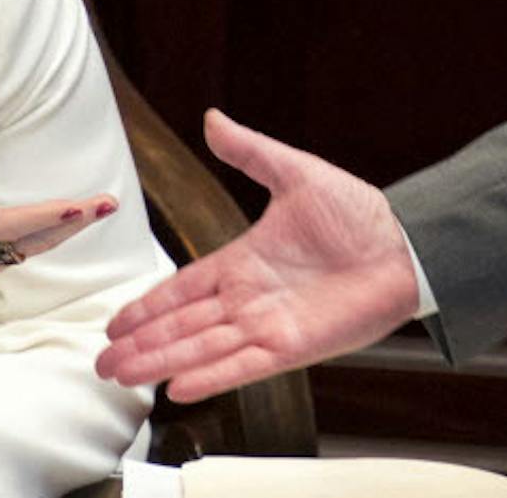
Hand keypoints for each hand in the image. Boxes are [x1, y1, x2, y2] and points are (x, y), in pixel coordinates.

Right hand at [0, 144, 114, 342]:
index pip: (4, 225)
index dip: (41, 218)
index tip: (73, 208)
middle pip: (31, 239)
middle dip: (72, 222)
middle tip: (108, 203)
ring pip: (35, 247)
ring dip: (71, 228)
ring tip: (104, 206)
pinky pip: (28, 250)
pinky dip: (56, 234)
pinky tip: (77, 219)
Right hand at [96, 109, 416, 400]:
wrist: (405, 245)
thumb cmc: (359, 212)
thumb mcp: (295, 173)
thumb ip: (250, 150)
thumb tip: (213, 118)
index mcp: (243, 262)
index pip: (183, 288)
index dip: (148, 306)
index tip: (115, 322)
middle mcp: (248, 299)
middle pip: (182, 326)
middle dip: (140, 343)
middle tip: (101, 361)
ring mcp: (267, 326)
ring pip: (201, 349)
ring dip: (160, 363)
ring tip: (121, 376)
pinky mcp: (292, 348)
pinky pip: (243, 366)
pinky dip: (211, 377)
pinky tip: (177, 388)